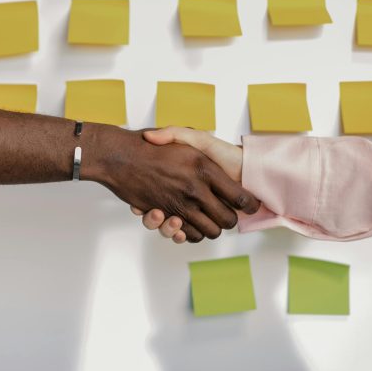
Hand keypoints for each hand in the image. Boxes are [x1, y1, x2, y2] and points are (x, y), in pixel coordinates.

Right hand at [79, 123, 256, 242]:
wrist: (119, 156)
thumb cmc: (153, 145)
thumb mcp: (184, 135)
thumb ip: (202, 143)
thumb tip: (223, 164)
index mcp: (206, 168)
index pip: (242, 197)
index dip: (250, 204)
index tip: (252, 204)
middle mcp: (196, 189)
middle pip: (228, 220)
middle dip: (229, 219)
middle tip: (225, 212)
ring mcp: (181, 205)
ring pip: (209, 231)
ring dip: (209, 229)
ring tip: (204, 216)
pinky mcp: (165, 216)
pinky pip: (184, 235)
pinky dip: (185, 233)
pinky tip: (182, 224)